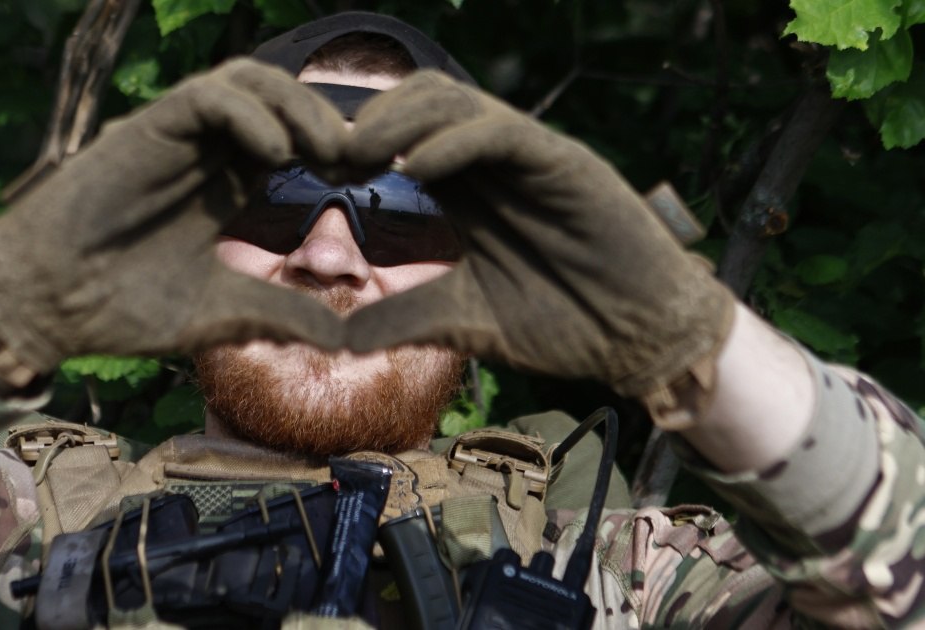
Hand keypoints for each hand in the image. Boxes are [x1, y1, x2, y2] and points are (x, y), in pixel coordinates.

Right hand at [0, 59, 347, 390]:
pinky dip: (247, 112)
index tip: (376, 179)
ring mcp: (176, 138)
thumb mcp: (222, 313)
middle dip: (327, 122)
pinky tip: (275, 153)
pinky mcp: (145, 130)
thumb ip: (280, 314)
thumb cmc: (124, 307)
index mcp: (228, 185)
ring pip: (248, 82)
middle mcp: (208, 152)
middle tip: (363, 159)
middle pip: (281, 101)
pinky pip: (207, 97)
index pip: (295, 141)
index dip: (338, 150)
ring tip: (328, 150)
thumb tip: (344, 342)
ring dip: (296, 107)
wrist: (48, 306)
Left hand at [343, 71, 734, 417]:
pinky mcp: (565, 164)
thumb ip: (404, 318)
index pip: (400, 138)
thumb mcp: (462, 320)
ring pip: (456, 103)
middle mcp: (491, 164)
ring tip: (360, 154)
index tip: (314, 171)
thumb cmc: (560, 324)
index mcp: (466, 190)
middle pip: (419, 104)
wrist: (637, 340)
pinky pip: (502, 133)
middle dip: (367, 123)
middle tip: (327, 158)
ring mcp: (528, 158)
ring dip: (401, 120)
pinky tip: (416, 168)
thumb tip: (336, 341)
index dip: (354, 146)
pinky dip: (455, 141)